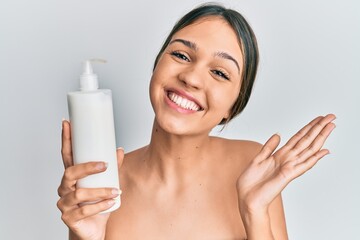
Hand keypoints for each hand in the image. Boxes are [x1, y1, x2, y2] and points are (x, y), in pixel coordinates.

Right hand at [57, 120, 123, 239]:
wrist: (93, 229)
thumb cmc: (97, 204)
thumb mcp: (106, 183)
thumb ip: (112, 168)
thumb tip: (119, 149)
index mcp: (72, 177)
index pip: (66, 155)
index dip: (66, 139)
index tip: (67, 123)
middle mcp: (65, 188)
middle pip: (70, 173)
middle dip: (86, 167)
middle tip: (104, 165)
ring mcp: (65, 204)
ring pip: (79, 194)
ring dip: (100, 191)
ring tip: (116, 190)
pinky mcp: (69, 218)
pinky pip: (84, 211)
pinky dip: (100, 206)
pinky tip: (111, 202)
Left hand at [237, 114, 335, 212]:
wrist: (247, 199)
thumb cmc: (251, 183)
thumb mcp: (258, 159)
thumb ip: (269, 147)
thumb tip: (278, 134)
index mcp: (280, 155)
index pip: (298, 138)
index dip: (309, 127)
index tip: (319, 117)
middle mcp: (287, 160)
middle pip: (306, 140)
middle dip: (318, 128)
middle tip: (331, 116)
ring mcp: (289, 167)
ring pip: (308, 149)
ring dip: (320, 137)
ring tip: (331, 126)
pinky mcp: (287, 175)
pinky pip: (303, 165)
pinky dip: (314, 158)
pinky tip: (324, 151)